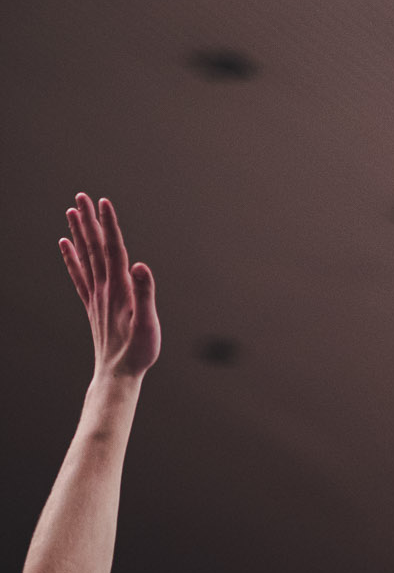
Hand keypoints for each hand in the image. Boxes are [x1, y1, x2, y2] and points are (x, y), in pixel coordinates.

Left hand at [60, 194, 160, 381]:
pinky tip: (65, 245)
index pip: (114, 250)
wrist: (117, 375)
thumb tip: (141, 265)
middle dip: (89, 221)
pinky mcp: (92, 306)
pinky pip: (79, 276)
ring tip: (72, 212)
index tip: (103, 201)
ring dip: (79, 234)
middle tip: (81, 197)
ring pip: (85, 258)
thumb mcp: (148, 325)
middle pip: (95, 248)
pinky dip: (71, 258)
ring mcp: (96, 297)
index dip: (109, 225)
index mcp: (120, 290)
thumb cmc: (137, 353)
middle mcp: (104, 289)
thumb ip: (145, 294)